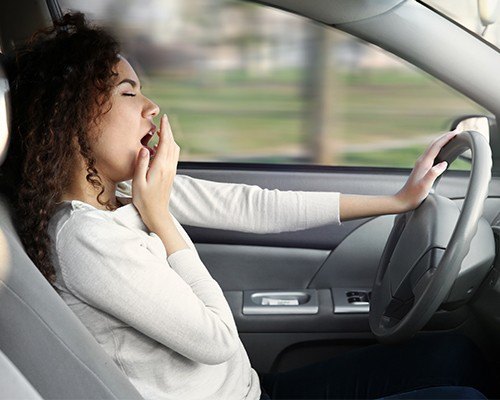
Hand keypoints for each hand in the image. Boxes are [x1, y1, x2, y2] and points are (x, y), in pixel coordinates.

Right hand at [132, 114, 179, 230]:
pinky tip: (162, 146)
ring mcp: (172, 171)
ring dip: (170, 138)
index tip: (164, 118)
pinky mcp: (171, 174)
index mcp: (161, 167)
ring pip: (175, 149)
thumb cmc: (144, 199)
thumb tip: (145, 148)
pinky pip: (174, 156)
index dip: (165, 129)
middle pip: (172, 143)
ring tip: (162, 131)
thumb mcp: (137, 181)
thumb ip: (141, 164)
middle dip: (168, 130)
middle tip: (164, 120)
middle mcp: (169, 167)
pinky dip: (170, 146)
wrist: (157, 213)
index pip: (165, 143)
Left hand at [395, 130, 458, 210]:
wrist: (403, 200)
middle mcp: (421, 162)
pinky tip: (441, 152)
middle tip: (456, 132)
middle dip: (444, 137)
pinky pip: (431, 155)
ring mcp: (421, 165)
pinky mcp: (421, 169)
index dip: (446, 138)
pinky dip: (438, 149)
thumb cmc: (413, 195)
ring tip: (450, 138)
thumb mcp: (425, 185)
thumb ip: (433, 173)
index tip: (456, 132)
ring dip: (441, 142)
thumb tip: (443, 163)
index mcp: (423, 163)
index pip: (436, 146)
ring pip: (432, 149)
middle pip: (433, 144)